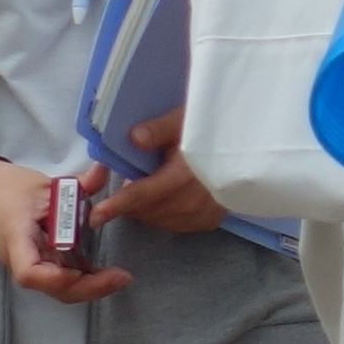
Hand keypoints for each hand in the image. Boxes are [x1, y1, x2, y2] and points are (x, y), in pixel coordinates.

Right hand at [0, 158, 132, 303]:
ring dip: (88, 286)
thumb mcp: (43, 183)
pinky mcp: (38, 263)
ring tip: (118, 276)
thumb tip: (105, 170)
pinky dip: (82, 278)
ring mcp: (30, 265)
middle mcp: (22, 260)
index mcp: (17, 239)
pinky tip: (104, 272)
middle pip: (52, 288)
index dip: (56, 278)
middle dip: (88, 288)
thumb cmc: (7, 187)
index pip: (30, 273)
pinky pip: (60, 279)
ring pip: (58, 289)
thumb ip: (78, 183)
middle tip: (121, 277)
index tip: (81, 269)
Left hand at [92, 111, 230, 239]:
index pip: (142, 194)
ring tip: (151, 185)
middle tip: (130, 180)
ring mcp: (202, 214)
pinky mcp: (208, 221)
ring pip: (158, 219)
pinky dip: (163, 214)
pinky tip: (168, 197)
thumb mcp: (185, 120)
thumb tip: (133, 138)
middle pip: (146, 210)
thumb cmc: (212, 129)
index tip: (96, 216)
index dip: (116, 206)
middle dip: (129, 201)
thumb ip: (159, 129)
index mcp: (185, 174)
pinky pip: (174, 223)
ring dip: (146, 208)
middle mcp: (193, 201)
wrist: (247, 148)